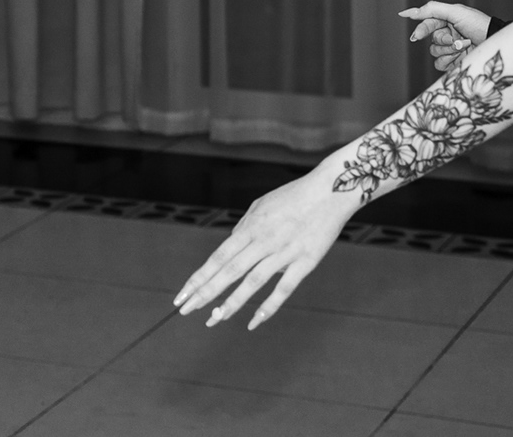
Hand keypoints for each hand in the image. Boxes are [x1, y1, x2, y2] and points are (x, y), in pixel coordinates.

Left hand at [172, 171, 353, 329]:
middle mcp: (263, 241)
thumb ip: (244, 228)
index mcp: (250, 227)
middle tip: (186, 311)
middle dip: (205, 292)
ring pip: (253, 282)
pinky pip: (284, 289)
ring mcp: (284, 252)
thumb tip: (229, 247)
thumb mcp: (260, 205)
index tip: (182, 294)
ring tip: (214, 319)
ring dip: (231, 302)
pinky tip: (253, 321)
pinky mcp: (305, 262)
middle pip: (229, 271)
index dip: (199, 277)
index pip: (218, 257)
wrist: (330, 190)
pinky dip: (268, 307)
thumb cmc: (293, 196)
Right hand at [398, 0, 491, 72]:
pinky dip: (448, 61)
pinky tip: (460, 56)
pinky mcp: (454, 62)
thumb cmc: (479, 25)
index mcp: (448, 20)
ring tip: (463, 47)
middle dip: (443, 40)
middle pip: (431, 39)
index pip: (427, 24)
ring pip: (434, 52)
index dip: (421, 30)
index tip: (416, 36)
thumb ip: (431, 10)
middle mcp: (449, 34)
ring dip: (448, 50)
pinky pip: (440, 64)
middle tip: (455, 39)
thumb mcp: (455, 12)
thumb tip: (408, 12)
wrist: (495, 42)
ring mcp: (452, 49)